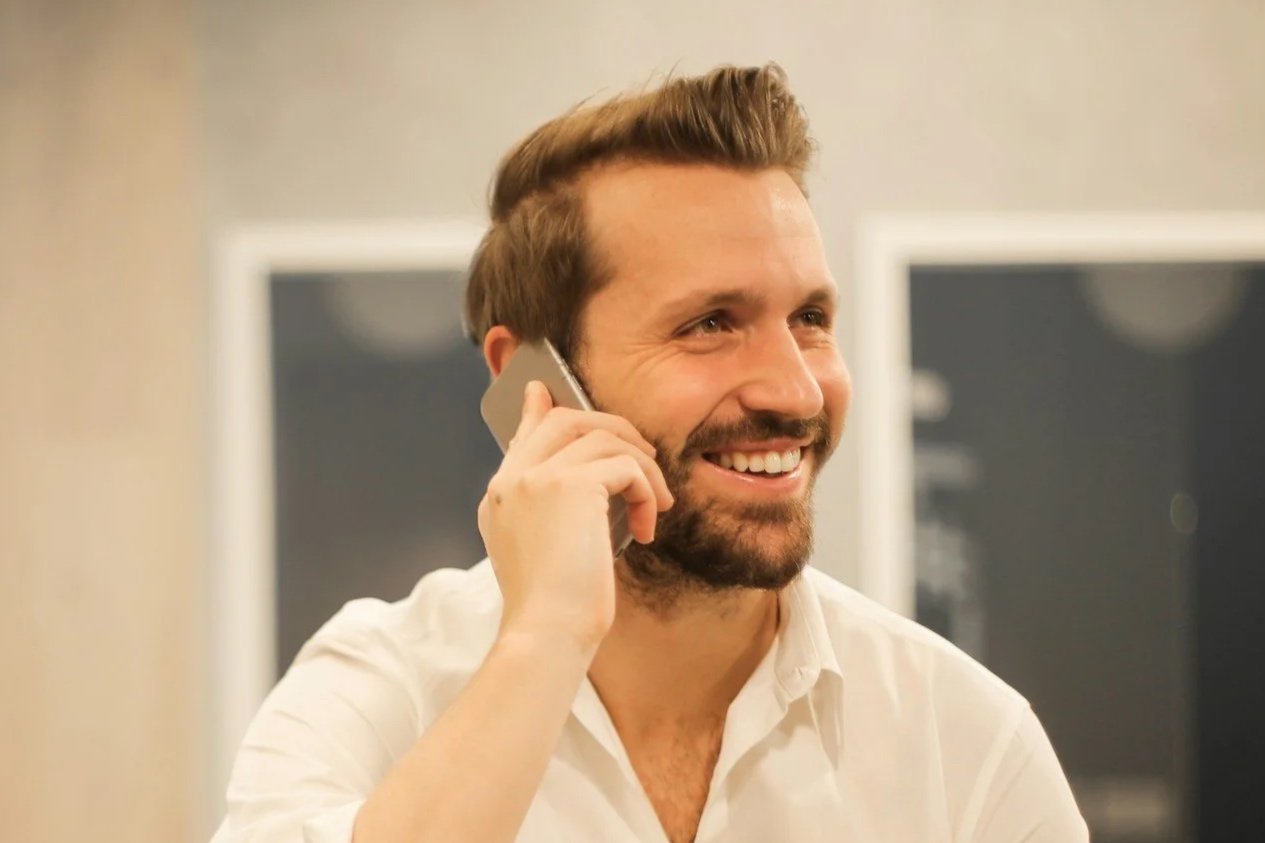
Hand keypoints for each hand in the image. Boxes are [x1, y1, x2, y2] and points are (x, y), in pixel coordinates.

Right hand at [477, 381, 673, 654]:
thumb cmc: (553, 608)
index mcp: (500, 496)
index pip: (524, 435)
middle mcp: (512, 479)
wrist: (546, 633)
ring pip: (603, 436)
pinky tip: (647, 526)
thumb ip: (554, 511)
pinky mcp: (569, 484)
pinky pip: (625, 465)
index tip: (544, 392)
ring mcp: (537, 477)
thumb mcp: (544, 552)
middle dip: (613, 429)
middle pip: (565, 419)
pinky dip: (646, 490)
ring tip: (654, 504)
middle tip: (644, 457)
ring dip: (641, 467)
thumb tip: (586, 489)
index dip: (539, 410)